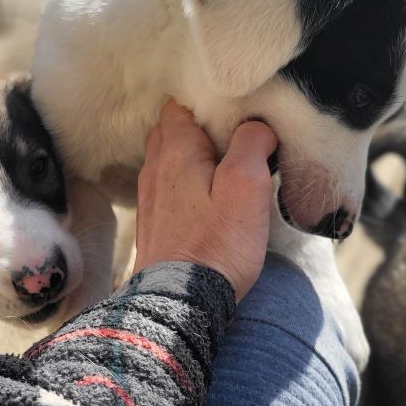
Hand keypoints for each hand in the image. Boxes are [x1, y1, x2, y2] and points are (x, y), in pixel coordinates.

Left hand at [134, 101, 276, 300]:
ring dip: (194, 157)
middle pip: (174, 128)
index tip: (238, 114)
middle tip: (236, 140)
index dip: (210, 102)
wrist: (180, 304)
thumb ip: (251, 144)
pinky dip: (186, 182)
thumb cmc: (216, 245)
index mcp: (175, 149)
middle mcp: (154, 167)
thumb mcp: (246, 186)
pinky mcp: (153, 222)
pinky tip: (208, 198)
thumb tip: (256, 126)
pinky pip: (168, 186)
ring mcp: (149, 196)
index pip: (182, 103)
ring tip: (227, 169)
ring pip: (169, 158)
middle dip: (202, 127)